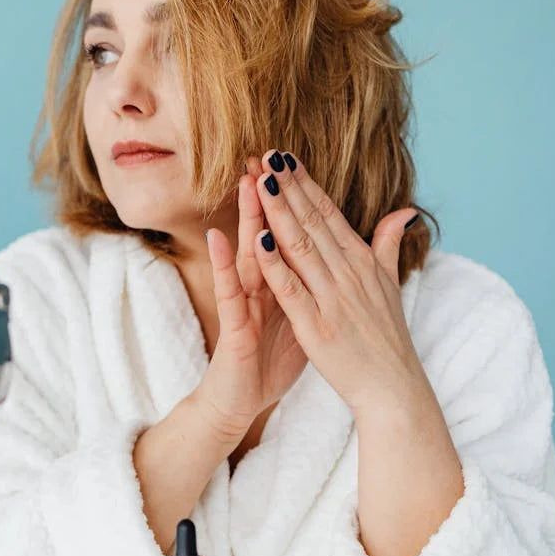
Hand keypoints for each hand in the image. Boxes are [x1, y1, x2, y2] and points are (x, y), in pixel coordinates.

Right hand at [194, 155, 308, 443]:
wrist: (244, 399)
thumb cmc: (269, 360)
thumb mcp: (303, 318)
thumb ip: (316, 285)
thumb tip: (337, 262)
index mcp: (281, 283)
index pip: (289, 235)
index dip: (295, 203)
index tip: (298, 166)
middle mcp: (259, 286)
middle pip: (265, 234)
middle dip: (268, 197)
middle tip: (267, 156)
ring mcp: (243, 302)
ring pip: (244, 254)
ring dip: (243, 218)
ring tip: (245, 182)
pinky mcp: (232, 324)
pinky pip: (228, 291)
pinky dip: (224, 264)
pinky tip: (217, 238)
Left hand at [248, 149, 429, 416]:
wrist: (393, 387)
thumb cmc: (386, 338)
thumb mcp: (390, 286)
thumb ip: (389, 246)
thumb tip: (403, 211)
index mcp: (362, 262)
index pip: (329, 214)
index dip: (305, 184)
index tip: (284, 156)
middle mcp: (349, 273)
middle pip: (313, 221)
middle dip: (288, 187)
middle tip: (265, 154)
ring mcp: (333, 298)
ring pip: (301, 246)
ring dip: (279, 211)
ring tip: (260, 180)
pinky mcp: (317, 326)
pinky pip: (291, 289)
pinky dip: (275, 263)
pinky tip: (257, 238)